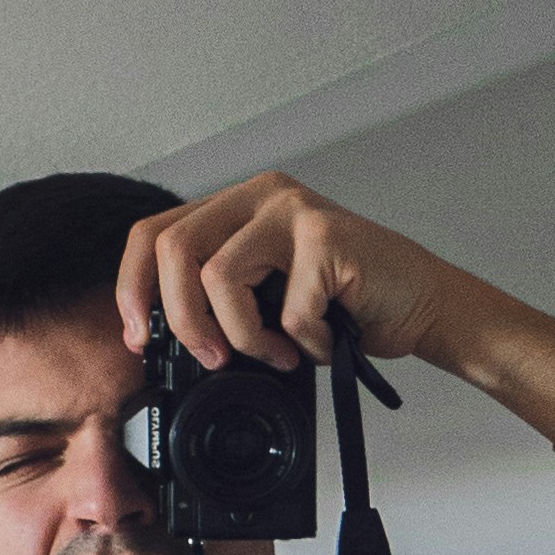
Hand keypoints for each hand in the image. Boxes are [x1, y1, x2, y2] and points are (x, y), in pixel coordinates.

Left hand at [116, 173, 457, 378]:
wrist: (421, 304)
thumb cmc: (345, 306)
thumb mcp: (264, 298)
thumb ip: (215, 297)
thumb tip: (155, 337)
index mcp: (235, 207)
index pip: (153, 233)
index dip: (133, 289)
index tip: (139, 339)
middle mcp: (260, 196)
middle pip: (173, 249)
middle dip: (182, 319)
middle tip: (211, 358)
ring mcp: (292, 210)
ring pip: (218, 277)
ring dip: (243, 337)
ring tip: (277, 353)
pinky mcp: (325, 236)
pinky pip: (284, 311)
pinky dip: (303, 345)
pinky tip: (323, 343)